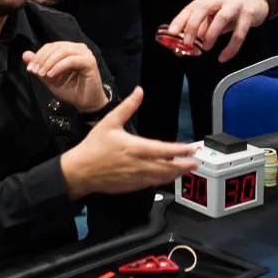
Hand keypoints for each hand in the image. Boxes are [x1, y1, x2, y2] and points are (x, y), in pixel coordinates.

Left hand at [22, 41, 106, 112]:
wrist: (85, 103)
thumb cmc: (70, 89)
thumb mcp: (50, 77)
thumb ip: (39, 65)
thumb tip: (25, 54)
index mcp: (69, 49)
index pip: (50, 46)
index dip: (38, 55)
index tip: (30, 68)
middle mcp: (78, 48)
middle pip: (55, 47)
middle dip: (42, 59)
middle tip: (35, 71)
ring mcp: (85, 53)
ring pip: (62, 51)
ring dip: (49, 62)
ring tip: (42, 74)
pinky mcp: (89, 61)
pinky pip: (71, 60)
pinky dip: (59, 66)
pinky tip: (51, 74)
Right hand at [60, 88, 198, 199]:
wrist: (80, 171)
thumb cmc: (94, 146)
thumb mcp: (109, 122)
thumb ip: (127, 106)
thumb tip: (139, 91)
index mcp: (135, 147)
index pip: (164, 150)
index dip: (180, 150)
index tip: (192, 148)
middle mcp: (139, 164)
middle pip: (167, 166)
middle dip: (184, 165)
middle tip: (196, 162)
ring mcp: (136, 177)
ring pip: (161, 177)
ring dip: (176, 173)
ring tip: (187, 170)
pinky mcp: (132, 186)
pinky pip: (152, 184)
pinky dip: (163, 180)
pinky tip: (168, 177)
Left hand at [167, 0, 269, 63]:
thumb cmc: (231, 8)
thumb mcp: (214, 14)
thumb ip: (202, 27)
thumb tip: (187, 44)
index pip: (191, 8)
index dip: (180, 20)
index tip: (171, 33)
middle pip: (203, 9)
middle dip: (193, 26)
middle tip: (187, 43)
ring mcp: (235, 6)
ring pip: (221, 18)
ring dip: (211, 34)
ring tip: (206, 48)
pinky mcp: (248, 15)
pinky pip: (239, 33)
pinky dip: (231, 47)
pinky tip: (224, 57)